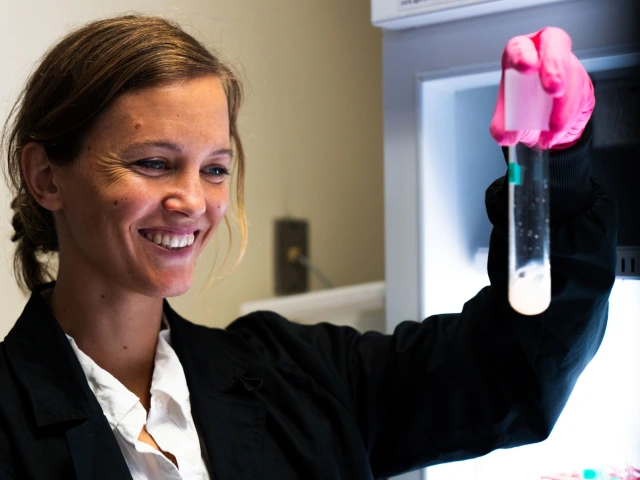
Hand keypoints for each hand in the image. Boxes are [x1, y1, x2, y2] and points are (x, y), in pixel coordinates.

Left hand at [490, 27, 593, 149]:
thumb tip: (505, 135)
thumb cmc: (523, 110)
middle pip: (556, 45)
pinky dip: (572, 116)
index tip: (527, 67)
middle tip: (553, 90)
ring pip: (573, 75)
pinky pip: (583, 95)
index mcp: (520, 56)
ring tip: (552, 130)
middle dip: (555, 67)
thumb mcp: (508, 120)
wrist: (545, 127)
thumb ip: (502, 127)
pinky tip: (560, 130)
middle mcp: (545, 54)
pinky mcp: (583, 83)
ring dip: (564, 106)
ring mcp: (568, 65)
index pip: (520, 46)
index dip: (523, 54)